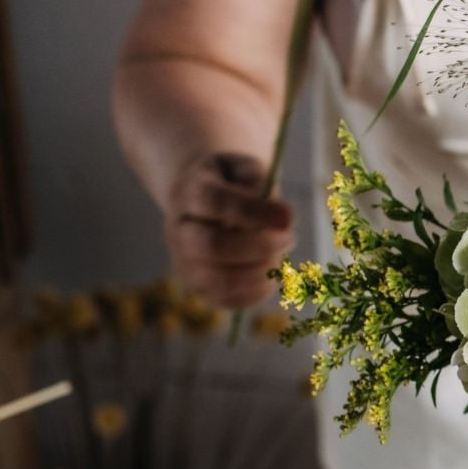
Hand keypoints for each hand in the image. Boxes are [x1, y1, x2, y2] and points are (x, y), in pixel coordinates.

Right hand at [164, 153, 293, 308]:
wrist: (208, 202)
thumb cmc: (236, 184)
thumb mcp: (247, 169)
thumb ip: (261, 186)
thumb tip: (284, 220)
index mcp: (189, 192)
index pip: (214, 202)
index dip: (253, 212)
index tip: (288, 219)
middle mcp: (178, 230)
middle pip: (211, 246)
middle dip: (259, 247)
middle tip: (289, 238)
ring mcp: (184, 262)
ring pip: (219, 279)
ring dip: (261, 271)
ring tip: (280, 256)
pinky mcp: (198, 287)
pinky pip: (227, 299)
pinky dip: (257, 290)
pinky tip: (271, 273)